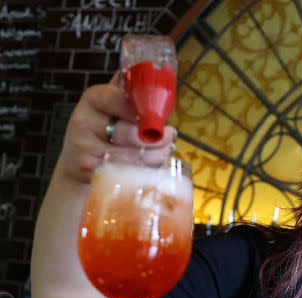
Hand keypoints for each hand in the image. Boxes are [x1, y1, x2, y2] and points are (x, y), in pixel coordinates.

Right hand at [55, 76, 175, 185]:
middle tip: (170, 136)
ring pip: (129, 154)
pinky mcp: (87, 169)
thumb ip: (130, 93)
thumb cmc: (105, 132)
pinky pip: (123, 171)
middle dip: (156, 137)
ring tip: (165, 151)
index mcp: (94, 99)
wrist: (79, 164)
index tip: (160, 117)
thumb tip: (160, 70)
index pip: (119, 98)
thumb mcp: (112, 108)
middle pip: (127, 131)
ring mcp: (84, 147)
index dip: (143, 109)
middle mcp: (84, 120)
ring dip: (154, 155)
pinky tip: (150, 167)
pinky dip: (142, 170)